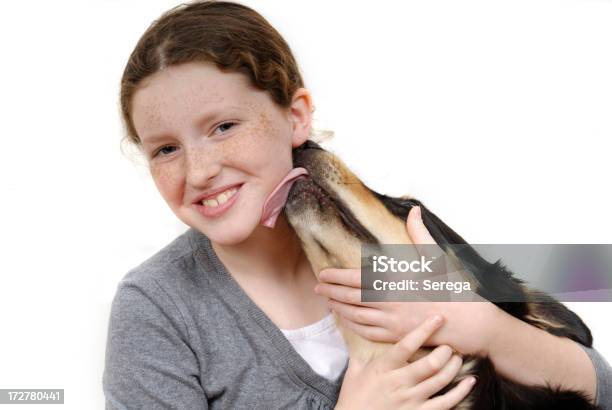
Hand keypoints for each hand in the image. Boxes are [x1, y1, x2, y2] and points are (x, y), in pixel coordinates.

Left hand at [315, 206, 499, 354]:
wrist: (472, 324)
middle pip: (351, 299)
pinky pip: (368, 333)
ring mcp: (393, 324)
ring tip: (328, 302)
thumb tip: (414, 210)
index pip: (357, 279)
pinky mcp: (398, 338)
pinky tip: (347, 320)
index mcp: (397, 282)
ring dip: (339, 309)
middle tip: (317, 288)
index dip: (336, 277)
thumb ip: (420, 234)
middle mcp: (390, 304)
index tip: (323, 274)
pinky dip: (353, 326)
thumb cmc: (455, 290)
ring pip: (356, 317)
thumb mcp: (437, 259)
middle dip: (331, 293)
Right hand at [335, 315, 475, 409]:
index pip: (407, 345)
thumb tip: (353, 327)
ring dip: (454, 366)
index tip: (437, 317)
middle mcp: (399, 383)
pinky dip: (461, 392)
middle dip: (445, 351)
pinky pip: (446, 403)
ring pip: (441, 380)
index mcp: (384, 368)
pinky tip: (469, 382)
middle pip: (431, 363)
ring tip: (457, 357)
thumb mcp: (355, 371)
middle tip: (449, 344)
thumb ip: (360, 350)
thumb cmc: (353, 397)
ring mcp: (411, 400)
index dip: (424, 329)